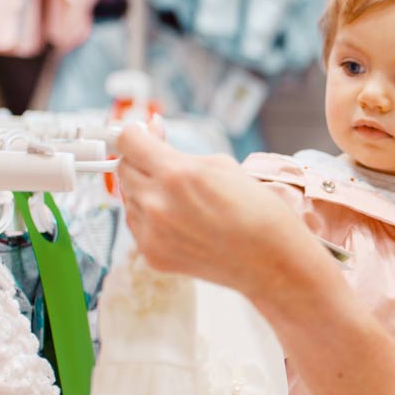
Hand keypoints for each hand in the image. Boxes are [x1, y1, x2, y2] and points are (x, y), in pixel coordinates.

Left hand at [115, 125, 328, 301]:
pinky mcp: (152, 254)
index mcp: (176, 174)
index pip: (127, 140)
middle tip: (165, 165)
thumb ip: (179, 150)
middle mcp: (157, 204)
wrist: (272, 261)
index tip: (142, 135)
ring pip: (129, 197)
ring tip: (182, 199)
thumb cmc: (257, 211)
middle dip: (140, 161)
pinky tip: (180, 220)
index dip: (135, 134)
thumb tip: (151, 132)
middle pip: (123, 168)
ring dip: (146, 190)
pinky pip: (136, 224)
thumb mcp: (221, 165)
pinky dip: (150, 216)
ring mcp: (151, 233)